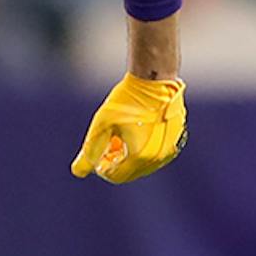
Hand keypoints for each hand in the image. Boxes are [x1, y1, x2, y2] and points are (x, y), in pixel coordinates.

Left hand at [72, 74, 186, 182]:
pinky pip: (156, 153)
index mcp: (140, 156)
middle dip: (116, 161)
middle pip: (131, 172)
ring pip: (144, 164)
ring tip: (121, 134)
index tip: (98, 150)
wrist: (154, 80)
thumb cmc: (126, 101)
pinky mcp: (177, 139)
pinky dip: (144, 148)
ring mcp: (170, 149)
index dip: (102, 167)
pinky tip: (136, 130)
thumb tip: (78, 172)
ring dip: (130, 156)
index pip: (116, 176)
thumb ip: (90, 151)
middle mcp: (158, 157)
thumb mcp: (102, 125)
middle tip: (109, 141)